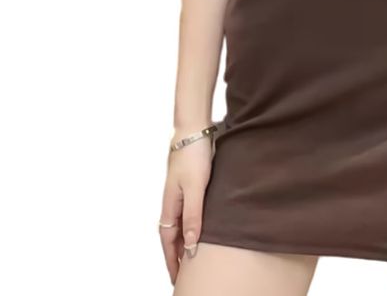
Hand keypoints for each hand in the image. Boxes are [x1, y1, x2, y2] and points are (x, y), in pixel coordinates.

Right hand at [158, 136, 213, 285]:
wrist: (194, 129)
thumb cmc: (193, 156)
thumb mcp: (195, 189)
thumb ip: (193, 216)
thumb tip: (191, 246)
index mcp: (170, 205)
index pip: (168, 240)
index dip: (171, 259)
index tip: (176, 278)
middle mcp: (172, 201)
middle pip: (172, 234)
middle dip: (176, 254)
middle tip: (183, 273)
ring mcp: (180, 192)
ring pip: (179, 223)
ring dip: (183, 239)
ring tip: (191, 255)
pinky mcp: (189, 183)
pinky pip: (187, 210)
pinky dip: (190, 223)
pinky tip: (199, 225)